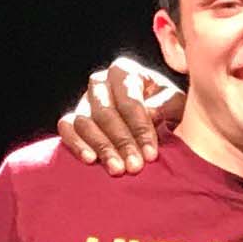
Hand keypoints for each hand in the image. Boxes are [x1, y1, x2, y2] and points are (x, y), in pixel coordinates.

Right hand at [59, 57, 176, 172]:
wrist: (156, 123)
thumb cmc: (167, 111)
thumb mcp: (176, 105)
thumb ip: (167, 105)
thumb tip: (151, 113)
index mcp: (125, 72)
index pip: (128, 99)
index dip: (140, 128)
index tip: (150, 154)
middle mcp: (100, 82)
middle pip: (105, 112)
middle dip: (121, 142)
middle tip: (134, 167)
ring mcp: (83, 100)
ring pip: (84, 121)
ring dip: (102, 147)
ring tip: (117, 169)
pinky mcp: (72, 119)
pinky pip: (66, 128)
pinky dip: (76, 144)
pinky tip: (90, 160)